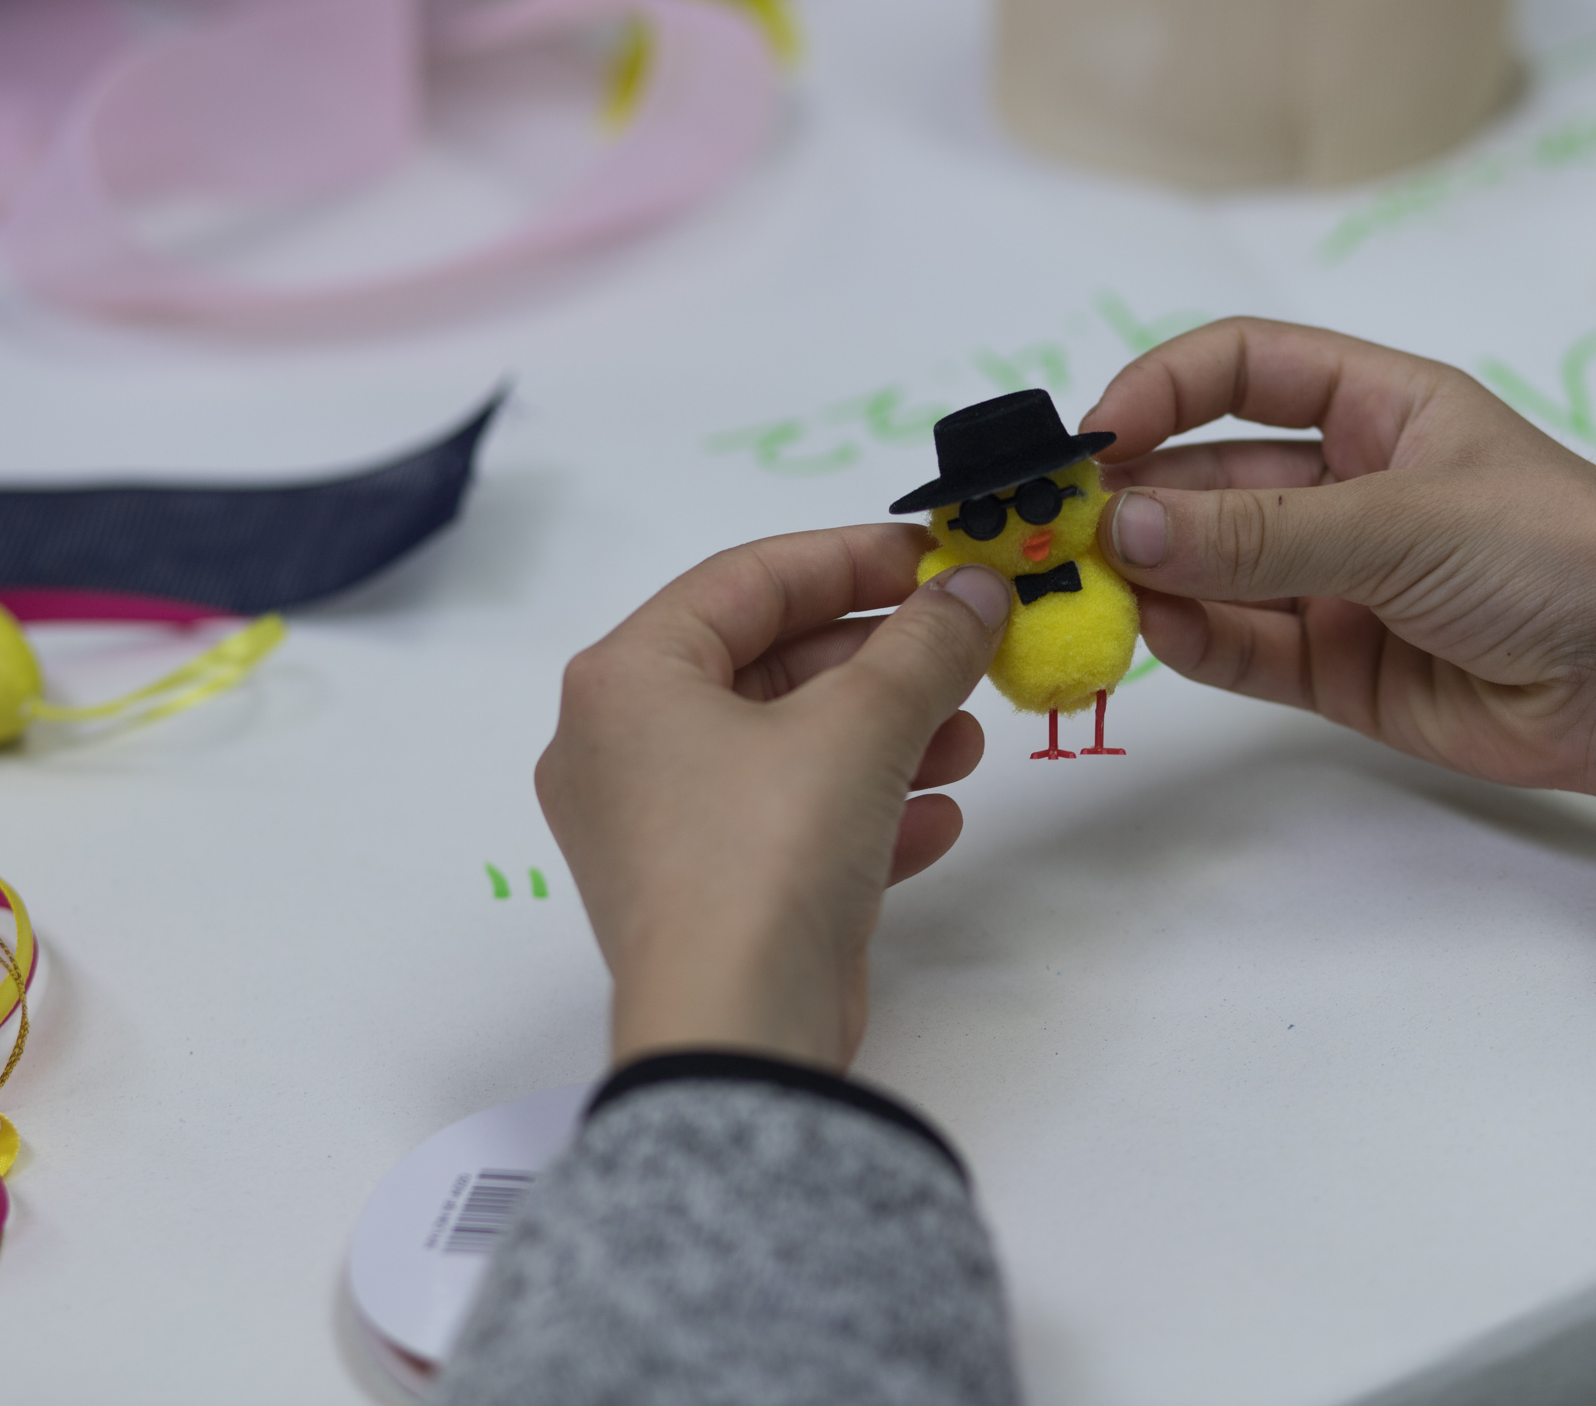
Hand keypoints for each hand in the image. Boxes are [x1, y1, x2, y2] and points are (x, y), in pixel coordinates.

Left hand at [536, 525, 1009, 1070]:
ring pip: (788, 749)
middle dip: (883, 662)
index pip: (748, 579)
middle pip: (771, 665)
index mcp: (626, 679)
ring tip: (968, 744)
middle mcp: (621, 746)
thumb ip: (925, 642)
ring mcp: (657, 829)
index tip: (941, 560)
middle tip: (968, 653)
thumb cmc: (770, 850)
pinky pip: (786, 824)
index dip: (854, 558)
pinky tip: (935, 821)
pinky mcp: (703, 897)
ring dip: (888, 737)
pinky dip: (861, 811)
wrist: (735, 1036)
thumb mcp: (862, 724)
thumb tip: (974, 589)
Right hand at [1083, 318, 1595, 811]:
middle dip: (1138, 498)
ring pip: (1216, 568)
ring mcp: (1339, 582)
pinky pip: (1245, 646)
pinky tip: (1151, 632)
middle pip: (1212, 476)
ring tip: (1090, 589)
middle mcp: (1347, 487)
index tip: (1094, 439)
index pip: (1241, 369)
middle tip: (1060, 532)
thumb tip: (1124, 530)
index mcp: (1377, 409)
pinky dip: (1194, 641)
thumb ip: (1260, 534)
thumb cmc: (1552, 552)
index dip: (1161, 390)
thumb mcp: (1403, 521)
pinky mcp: (1339, 669)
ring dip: (1153, 574)